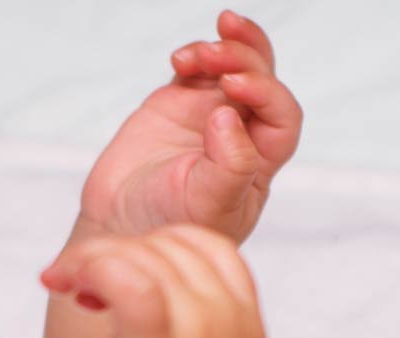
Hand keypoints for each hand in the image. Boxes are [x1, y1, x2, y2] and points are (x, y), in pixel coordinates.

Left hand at [40, 224, 266, 337]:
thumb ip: (198, 329)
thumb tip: (150, 280)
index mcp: (249, 332)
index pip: (210, 248)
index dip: (157, 247)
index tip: (119, 278)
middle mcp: (234, 332)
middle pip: (170, 248)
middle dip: (115, 252)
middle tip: (77, 285)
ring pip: (143, 259)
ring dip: (92, 261)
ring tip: (71, 293)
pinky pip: (131, 286)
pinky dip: (94, 270)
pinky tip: (69, 287)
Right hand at [76, 10, 302, 245]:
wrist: (118, 223)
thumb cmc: (168, 226)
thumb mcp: (207, 207)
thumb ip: (230, 166)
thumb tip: (229, 117)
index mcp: (258, 164)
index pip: (282, 118)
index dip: (266, 93)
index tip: (232, 86)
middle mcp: (242, 135)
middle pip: (262, 82)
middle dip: (244, 59)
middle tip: (215, 53)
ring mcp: (210, 115)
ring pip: (234, 67)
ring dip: (223, 49)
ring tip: (197, 55)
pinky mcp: (180, 102)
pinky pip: (198, 68)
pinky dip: (194, 55)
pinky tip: (180, 60)